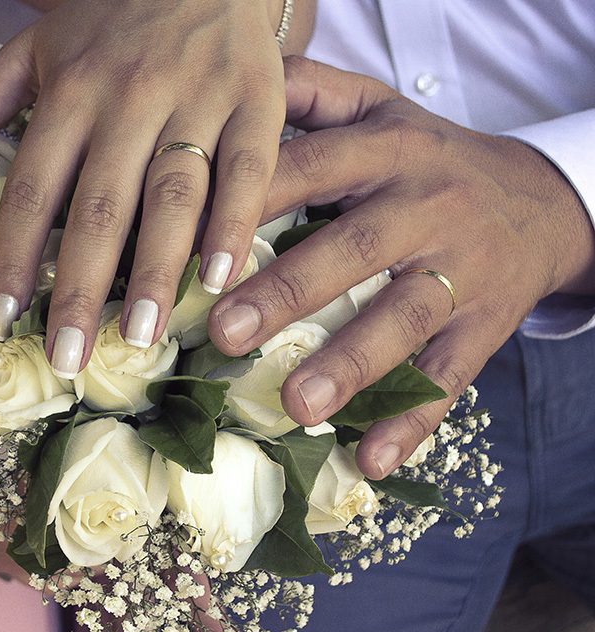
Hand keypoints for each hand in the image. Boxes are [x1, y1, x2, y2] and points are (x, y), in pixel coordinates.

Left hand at [0, 0, 302, 377]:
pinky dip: (236, 223)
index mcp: (71, 91)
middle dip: (81, 289)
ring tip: (139, 339)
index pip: (33, 188)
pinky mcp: (255, 99)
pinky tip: (221, 278)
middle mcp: (130, 98)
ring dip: (157, 271)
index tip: (2, 318)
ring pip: (172, 197)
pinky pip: (246, 168)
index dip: (15, 256)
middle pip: (100, 208)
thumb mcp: (36, 49)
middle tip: (68, 358)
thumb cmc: (112, 17)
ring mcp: (197, 99)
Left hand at [208, 56, 594, 477]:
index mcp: (386, 150)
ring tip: (297, 403)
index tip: (183, 246)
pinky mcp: (486, 325)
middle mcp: (425, 207)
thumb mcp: (379, 110)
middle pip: (353, 248)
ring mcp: (460, 271)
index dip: (244, 204)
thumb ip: (312, 92)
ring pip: (404, 318)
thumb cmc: (430, 159)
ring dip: (351, 364)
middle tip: (222, 333)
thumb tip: (238, 81)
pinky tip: (372, 460)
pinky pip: (451, 378)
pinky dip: (413, 421)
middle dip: (287, 292)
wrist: (540, 199)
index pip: (307, 169)